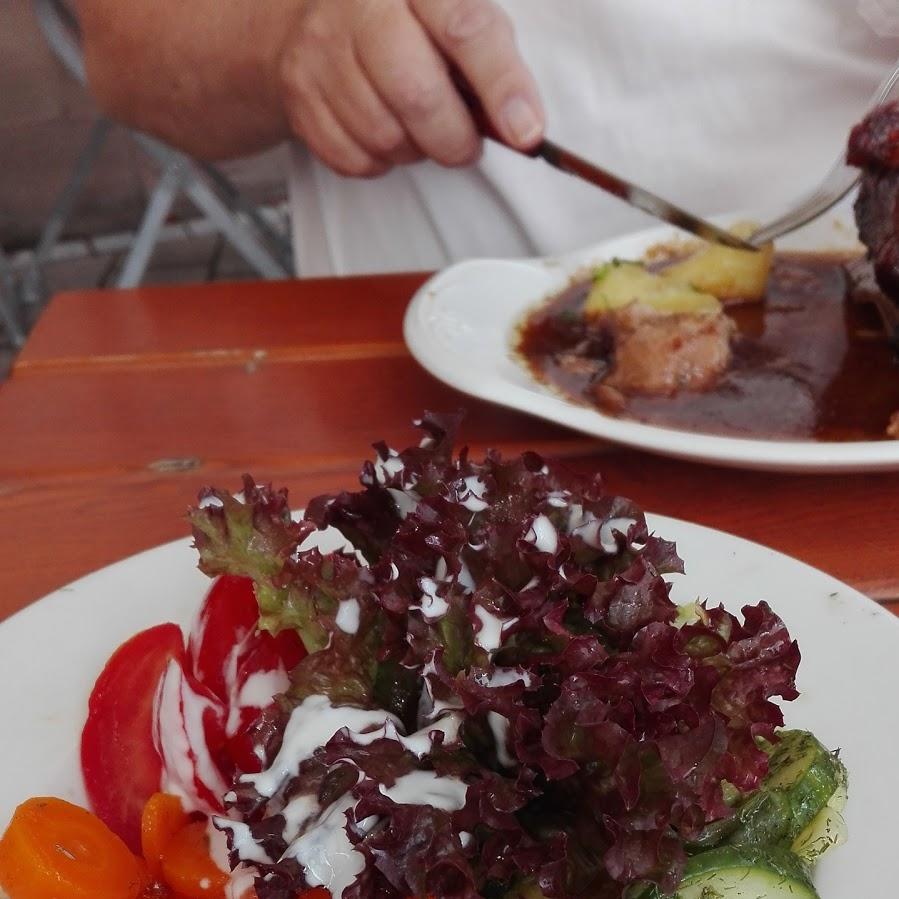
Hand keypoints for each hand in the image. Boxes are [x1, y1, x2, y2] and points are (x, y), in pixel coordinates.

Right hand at [277, 0, 544, 176]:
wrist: (311, 19)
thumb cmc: (405, 24)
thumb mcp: (452, 15)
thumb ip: (488, 60)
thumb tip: (521, 127)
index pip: (465, 29)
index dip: (501, 86)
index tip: (526, 132)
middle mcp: (361, 5)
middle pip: (417, 95)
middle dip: (453, 139)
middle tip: (465, 145)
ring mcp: (322, 50)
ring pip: (385, 136)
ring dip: (415, 150)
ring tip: (419, 130)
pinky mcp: (299, 95)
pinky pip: (354, 158)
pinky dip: (380, 162)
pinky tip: (384, 133)